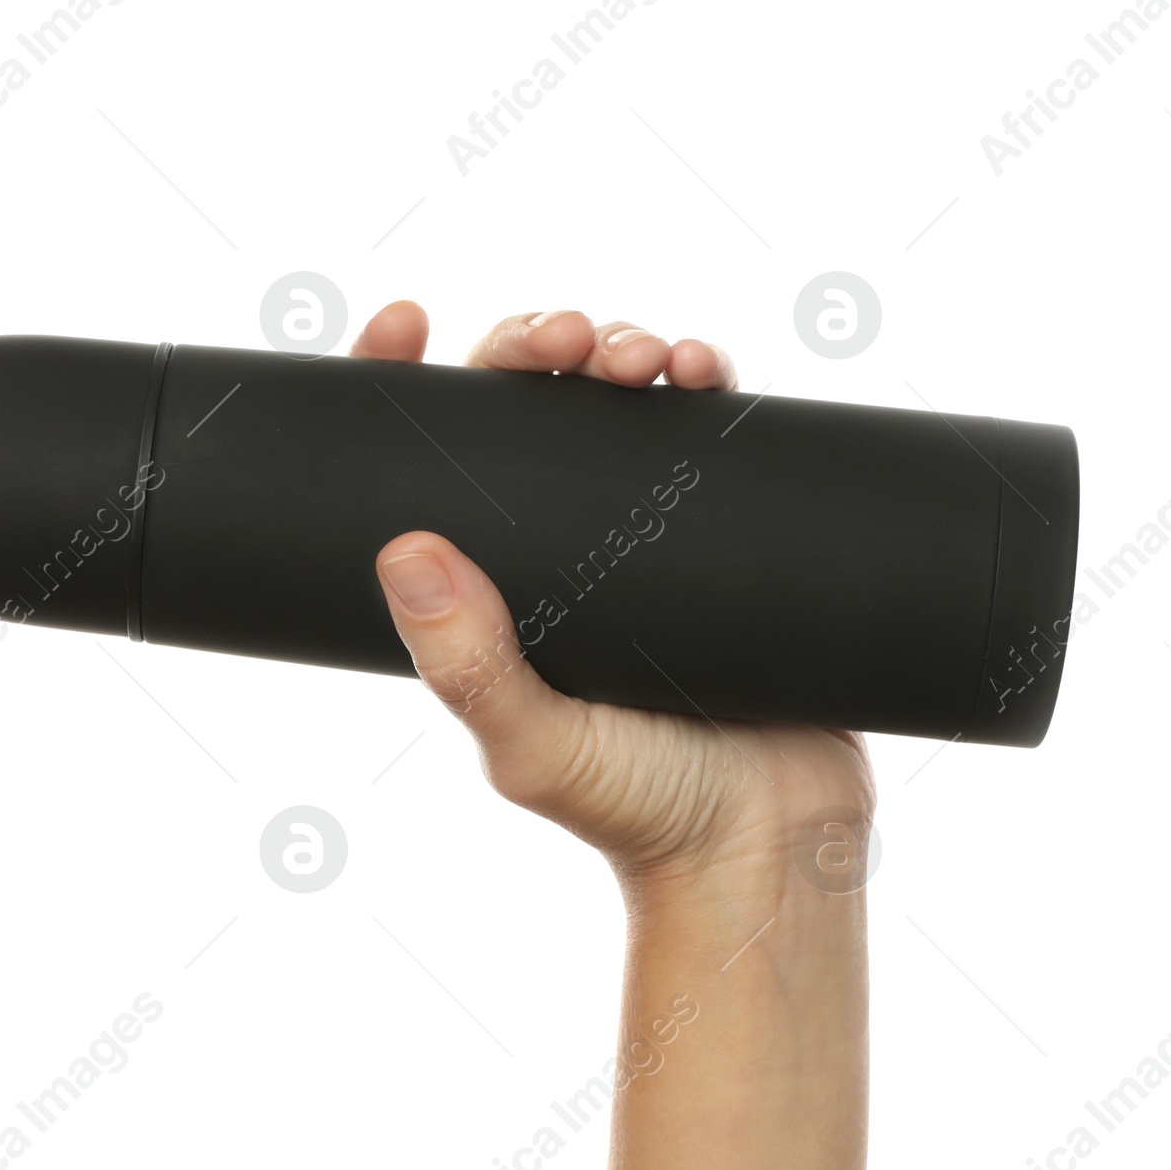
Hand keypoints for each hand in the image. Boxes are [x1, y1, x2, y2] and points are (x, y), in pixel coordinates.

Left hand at [355, 302, 874, 908]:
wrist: (768, 844)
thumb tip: (403, 550)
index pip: (432, 460)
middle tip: (561, 341)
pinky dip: (704, 379)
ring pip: (618, 399)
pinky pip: (710, 428)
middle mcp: (564, 542)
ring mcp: (650, 529)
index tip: (402, 326)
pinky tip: (702, 368)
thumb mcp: (532, 747)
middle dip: (536, 345)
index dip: (407, 380)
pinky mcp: (730, 524)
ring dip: (622, 345)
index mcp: (493, 582)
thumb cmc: (640, 810)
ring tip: (641, 355)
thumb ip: (468, 667)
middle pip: (529, 403)